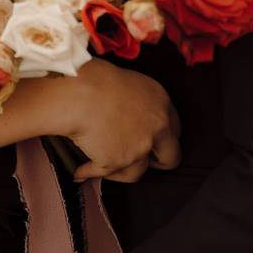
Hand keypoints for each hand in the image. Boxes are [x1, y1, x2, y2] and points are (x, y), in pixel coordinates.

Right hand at [60, 59, 180, 182]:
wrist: (78, 93)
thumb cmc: (94, 78)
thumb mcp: (128, 83)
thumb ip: (138, 104)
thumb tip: (126, 119)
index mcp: (160, 103)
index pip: (174, 128)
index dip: (163, 138)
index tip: (153, 141)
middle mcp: (156, 128)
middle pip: (170, 157)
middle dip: (157, 161)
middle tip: (140, 160)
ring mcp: (139, 148)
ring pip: (137, 172)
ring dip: (120, 171)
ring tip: (104, 169)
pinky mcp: (116, 162)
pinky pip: (103, 173)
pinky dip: (90, 172)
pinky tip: (80, 171)